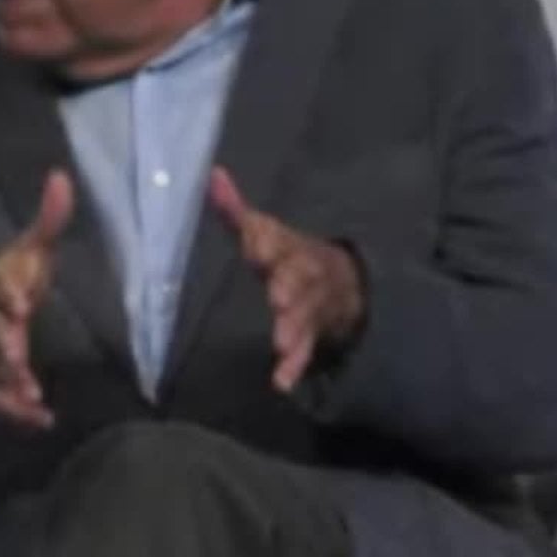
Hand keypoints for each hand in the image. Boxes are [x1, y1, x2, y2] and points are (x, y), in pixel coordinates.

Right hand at [0, 169, 73, 428]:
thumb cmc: (7, 281)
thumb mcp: (26, 251)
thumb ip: (47, 221)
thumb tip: (61, 175)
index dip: (6, 295)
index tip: (21, 303)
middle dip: (1, 345)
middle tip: (15, 355)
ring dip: (8, 384)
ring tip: (31, 397)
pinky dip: (18, 414)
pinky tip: (43, 420)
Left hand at [209, 167, 364, 392]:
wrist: (344, 281)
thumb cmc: (286, 254)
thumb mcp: (264, 230)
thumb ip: (234, 209)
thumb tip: (212, 174)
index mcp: (286, 245)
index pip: (276, 238)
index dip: (266, 240)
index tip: (254, 242)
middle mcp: (302, 273)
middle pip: (298, 279)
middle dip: (289, 287)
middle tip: (278, 299)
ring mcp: (311, 306)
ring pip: (305, 316)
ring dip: (293, 329)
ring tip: (280, 344)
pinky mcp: (313, 335)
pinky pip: (307, 352)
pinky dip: (295, 367)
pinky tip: (281, 382)